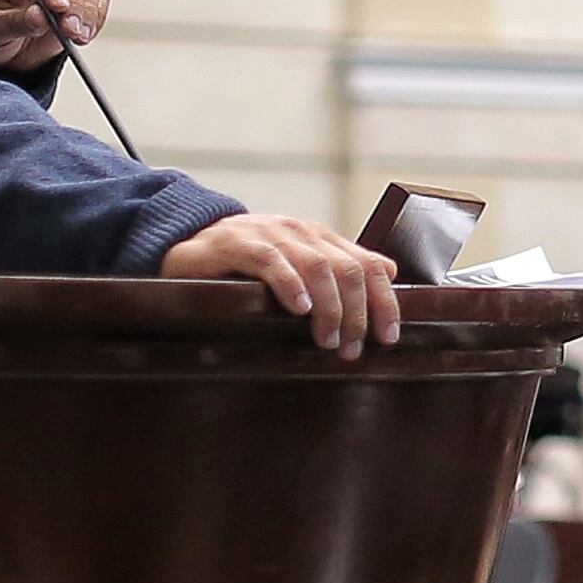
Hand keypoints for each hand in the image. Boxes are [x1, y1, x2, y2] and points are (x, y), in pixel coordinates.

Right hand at [161, 213, 402, 357]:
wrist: (192, 244)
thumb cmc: (248, 263)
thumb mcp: (299, 264)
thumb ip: (340, 268)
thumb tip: (390, 273)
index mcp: (321, 238)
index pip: (368, 264)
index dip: (384, 301)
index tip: (388, 337)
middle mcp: (302, 232)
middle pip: (348, 270)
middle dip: (357, 314)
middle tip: (352, 349)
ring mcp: (271, 234)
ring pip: (318, 267)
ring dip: (329, 308)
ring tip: (327, 341)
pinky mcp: (238, 243)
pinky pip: (271, 261)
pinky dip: (290, 285)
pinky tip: (299, 309)